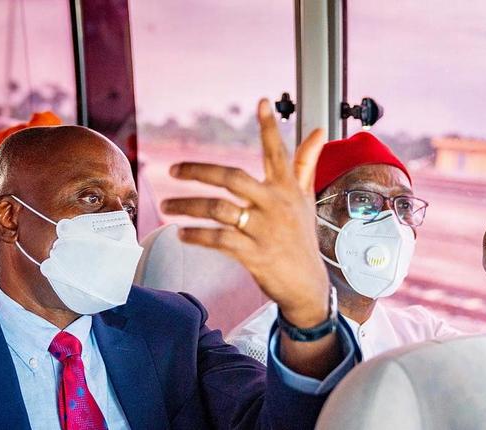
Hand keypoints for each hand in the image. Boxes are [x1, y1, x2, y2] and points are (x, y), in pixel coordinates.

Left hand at [162, 99, 328, 327]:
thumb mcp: (305, 199)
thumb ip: (305, 164)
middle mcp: (276, 205)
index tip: (261, 102)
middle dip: (199, 171)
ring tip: (167, 206)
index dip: (269, 127)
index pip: (278, 153)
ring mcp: (265, 230)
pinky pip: (219, 239)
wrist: (307, 285)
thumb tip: (318, 130)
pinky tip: (182, 233)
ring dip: (188, 206)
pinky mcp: (255, 254)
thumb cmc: (302, 238)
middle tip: (172, 168)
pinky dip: (197, 235)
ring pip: (219, 209)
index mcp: (287, 189)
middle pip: (232, 178)